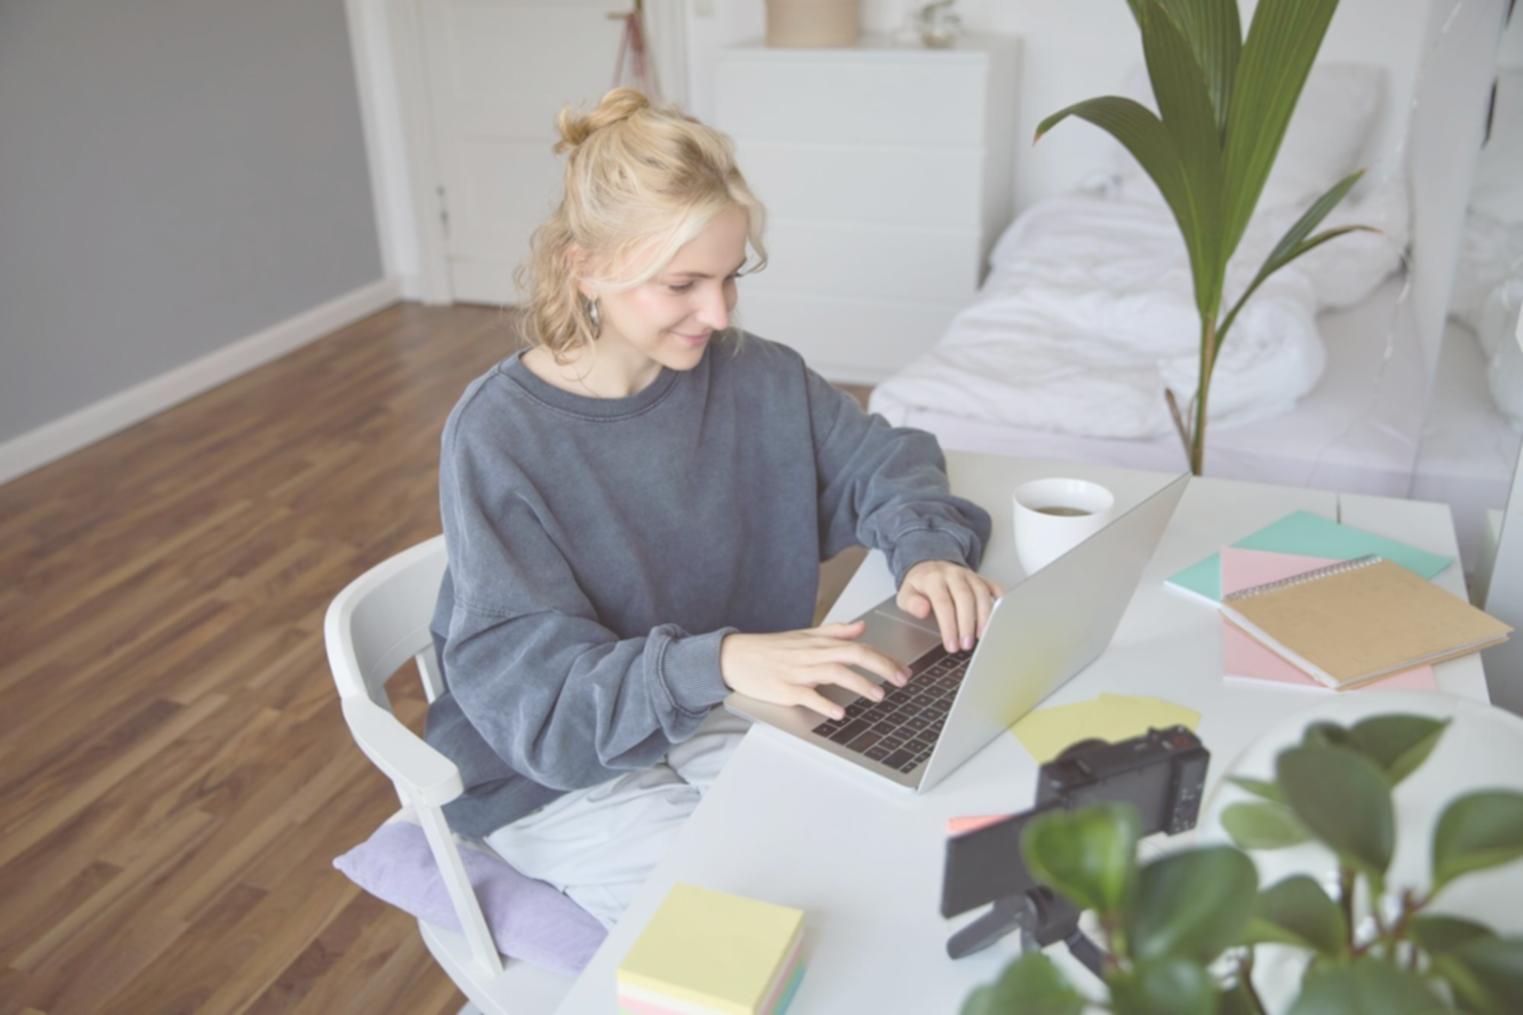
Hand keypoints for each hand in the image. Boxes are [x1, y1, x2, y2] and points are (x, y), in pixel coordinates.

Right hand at [720, 622, 910, 720]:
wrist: (734, 656)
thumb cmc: (770, 648)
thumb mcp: (803, 635)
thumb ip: (834, 631)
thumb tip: (861, 627)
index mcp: (818, 642)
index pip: (858, 645)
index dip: (883, 656)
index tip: (903, 669)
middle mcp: (811, 654)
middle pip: (852, 655)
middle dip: (881, 666)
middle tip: (901, 680)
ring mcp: (798, 671)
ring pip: (834, 672)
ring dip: (859, 683)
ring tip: (878, 696)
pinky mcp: (784, 689)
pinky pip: (807, 696)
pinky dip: (824, 704)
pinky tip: (839, 712)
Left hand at [897, 560, 1003, 653]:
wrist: (930, 566)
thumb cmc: (919, 586)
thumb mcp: (905, 594)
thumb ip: (911, 603)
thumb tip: (923, 610)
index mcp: (933, 579)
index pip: (943, 602)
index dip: (949, 625)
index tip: (951, 645)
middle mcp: (953, 575)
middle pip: (965, 597)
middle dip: (967, 623)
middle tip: (966, 645)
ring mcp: (970, 576)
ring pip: (982, 593)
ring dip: (985, 617)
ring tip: (983, 637)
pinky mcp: (982, 579)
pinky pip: (995, 587)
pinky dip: (1001, 602)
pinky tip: (1001, 618)